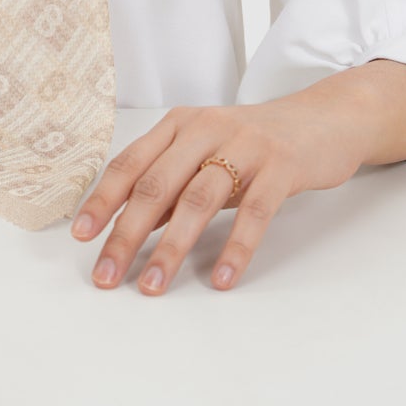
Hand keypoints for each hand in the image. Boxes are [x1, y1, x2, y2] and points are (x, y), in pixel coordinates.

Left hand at [69, 76, 370, 295]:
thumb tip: (127, 225)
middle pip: (156, 184)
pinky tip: (222, 279)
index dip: (103, 200)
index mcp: (179, 124)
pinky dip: (236, 248)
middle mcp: (206, 128)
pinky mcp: (282, 166)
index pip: (130, 163)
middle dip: (126, 234)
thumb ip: (169, 184)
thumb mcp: (205, 154)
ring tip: (154, 286)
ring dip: (172, 248)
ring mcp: (245, 145)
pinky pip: (255, 212)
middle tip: (107, 275)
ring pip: (199, 200)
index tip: (81, 236)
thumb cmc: (255, 143)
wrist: (324, 119)